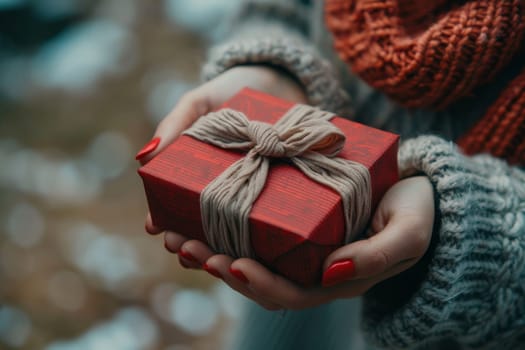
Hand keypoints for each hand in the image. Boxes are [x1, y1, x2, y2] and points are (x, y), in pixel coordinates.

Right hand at [138, 65, 307, 261]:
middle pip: (201, 230)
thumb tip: (143, 157)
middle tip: (183, 248)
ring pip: (233, 238)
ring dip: (219, 251)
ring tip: (214, 258)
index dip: (163, 221)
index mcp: (198, 177)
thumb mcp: (199, 104)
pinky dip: (261, 243)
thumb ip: (174, 125)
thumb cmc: (232, 92)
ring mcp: (253, 200)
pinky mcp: (284, 201)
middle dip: (188, 244)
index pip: (174, 208)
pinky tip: (256, 252)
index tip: (156, 228)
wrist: (281, 81)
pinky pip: (272, 229)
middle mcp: (224, 194)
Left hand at [164, 176, 434, 309]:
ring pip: (250, 260)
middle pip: (258, 280)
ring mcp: (300, 251)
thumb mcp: (408, 232)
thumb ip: (378, 255)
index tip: (230, 263)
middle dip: (219, 267)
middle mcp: (312, 271)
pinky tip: (198, 217)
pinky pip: (255, 235)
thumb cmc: (417, 211)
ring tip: (178, 235)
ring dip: (212, 251)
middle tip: (186, 246)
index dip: (258, 283)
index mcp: (335, 279)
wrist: (419, 193)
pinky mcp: (293, 228)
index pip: (289, 293)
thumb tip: (331, 272)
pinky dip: (225, 231)